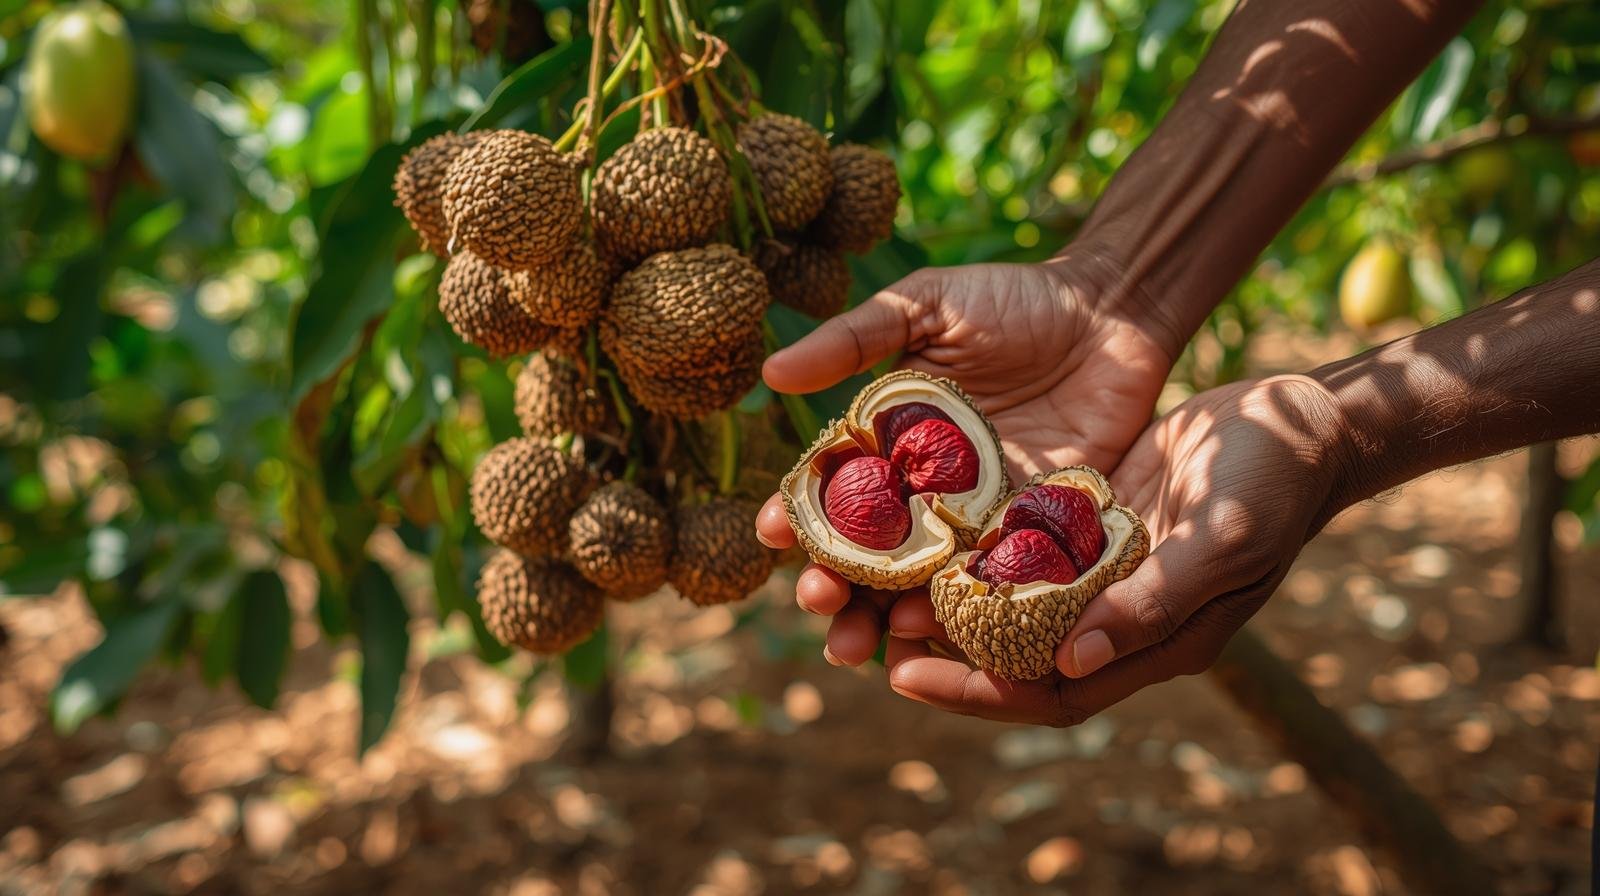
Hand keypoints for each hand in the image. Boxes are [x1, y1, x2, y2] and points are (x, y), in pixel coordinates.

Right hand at [754, 250, 1176, 665]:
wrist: (1113, 314)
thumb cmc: (1014, 300)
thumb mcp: (928, 305)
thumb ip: (855, 338)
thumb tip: (770, 372)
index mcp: (887, 443)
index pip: (830, 492)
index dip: (796, 517)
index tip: (773, 533)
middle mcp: (924, 492)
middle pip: (865, 558)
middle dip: (833, 590)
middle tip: (819, 606)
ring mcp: (977, 520)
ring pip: (919, 587)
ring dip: (886, 619)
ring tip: (863, 643)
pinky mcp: (1033, 536)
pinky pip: (992, 585)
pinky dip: (964, 614)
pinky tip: (941, 632)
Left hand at [883, 375, 1349, 724]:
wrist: (1299, 422)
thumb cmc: (1271, 485)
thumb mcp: (1221, 543)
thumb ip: (1151, 604)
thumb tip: (1071, 662)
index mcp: (1153, 642)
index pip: (1051, 693)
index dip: (979, 692)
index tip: (907, 676)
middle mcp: (1116, 616)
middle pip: (1015, 658)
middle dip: (944, 655)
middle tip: (865, 636)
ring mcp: (1101, 570)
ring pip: (1009, 605)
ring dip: (948, 604)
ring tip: (874, 590)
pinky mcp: (1088, 521)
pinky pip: (1021, 549)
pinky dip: (975, 550)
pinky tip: (921, 533)